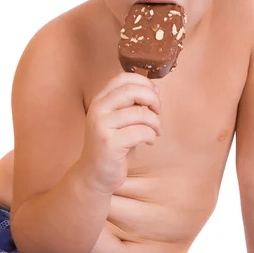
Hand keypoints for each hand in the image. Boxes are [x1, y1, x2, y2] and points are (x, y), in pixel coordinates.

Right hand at [79, 72, 161, 192]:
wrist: (95, 174)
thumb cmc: (113, 145)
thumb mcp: (121, 120)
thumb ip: (133, 104)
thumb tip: (155, 89)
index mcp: (100, 100)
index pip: (123, 78)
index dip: (144, 82)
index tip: (154, 94)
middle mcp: (98, 109)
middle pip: (132, 91)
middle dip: (153, 99)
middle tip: (159, 112)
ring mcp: (102, 126)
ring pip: (140, 113)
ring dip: (156, 123)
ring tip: (157, 132)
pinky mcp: (109, 144)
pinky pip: (141, 132)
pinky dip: (151, 136)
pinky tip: (150, 142)